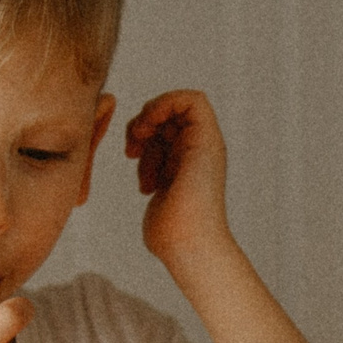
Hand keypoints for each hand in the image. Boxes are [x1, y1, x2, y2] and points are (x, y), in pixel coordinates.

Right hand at [125, 89, 231, 263]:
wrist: (188, 242)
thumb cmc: (198, 202)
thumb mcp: (202, 147)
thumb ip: (193, 115)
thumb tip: (174, 100)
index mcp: (207, 138)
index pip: (187, 100)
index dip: (163, 103)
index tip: (147, 124)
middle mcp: (195, 148)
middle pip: (165, 115)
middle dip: (145, 125)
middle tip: (135, 141)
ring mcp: (179, 164)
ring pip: (152, 136)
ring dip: (142, 149)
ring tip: (145, 173)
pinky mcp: (165, 180)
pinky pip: (147, 158)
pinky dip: (141, 167)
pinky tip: (148, 188)